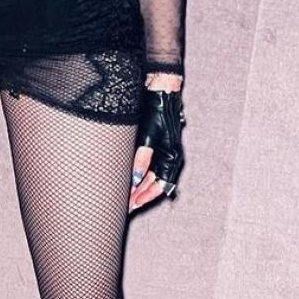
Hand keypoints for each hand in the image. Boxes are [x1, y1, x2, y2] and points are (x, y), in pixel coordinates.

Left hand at [129, 87, 184, 211]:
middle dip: (141, 195)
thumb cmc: (156, 112)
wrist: (160, 94)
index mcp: (172, 157)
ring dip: (140, 187)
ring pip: (152, 178)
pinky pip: (150, 168)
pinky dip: (141, 176)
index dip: (147, 196)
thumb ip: (142, 159)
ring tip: (126, 195)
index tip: (134, 203)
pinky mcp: (157, 148)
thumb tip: (135, 178)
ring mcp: (164, 153)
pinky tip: (130, 180)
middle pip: (155, 184)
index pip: (161, 186)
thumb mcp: (147, 136)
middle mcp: (170, 158)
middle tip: (127, 204)